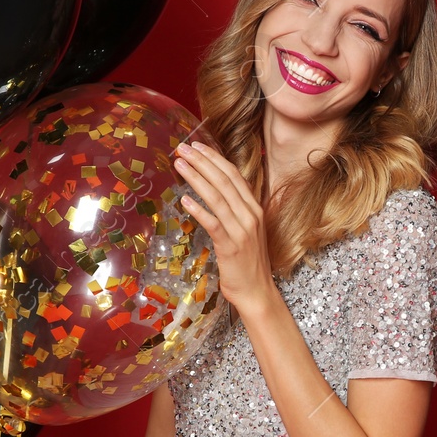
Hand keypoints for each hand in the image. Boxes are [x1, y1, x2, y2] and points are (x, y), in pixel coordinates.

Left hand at [172, 141, 275, 314]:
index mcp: (254, 208)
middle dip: (203, 162)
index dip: (215, 158)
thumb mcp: (245, 230)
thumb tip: (214, 191)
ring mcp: (242, 230)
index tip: (198, 146)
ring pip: (218, 197)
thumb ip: (234, 210)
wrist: (257, 291)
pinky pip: (214, 223)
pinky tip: (185, 200)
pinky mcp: (231, 246)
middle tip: (183, 148)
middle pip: (225, 181)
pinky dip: (199, 210)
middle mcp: (250, 215)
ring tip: (179, 165)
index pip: (234, 175)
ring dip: (197, 178)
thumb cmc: (247, 261)